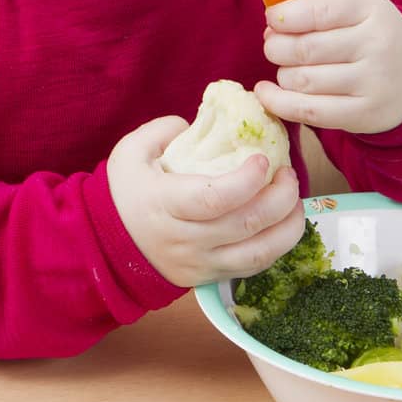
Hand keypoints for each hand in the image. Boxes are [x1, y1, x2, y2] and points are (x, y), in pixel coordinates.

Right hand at [106, 116, 305, 287]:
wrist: (106, 245)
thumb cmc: (124, 192)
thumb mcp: (131, 151)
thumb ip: (164, 130)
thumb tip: (201, 124)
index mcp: (165, 204)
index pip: (213, 198)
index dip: (246, 180)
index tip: (263, 159)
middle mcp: (185, 239)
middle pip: (245, 224)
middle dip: (280, 198)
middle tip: (288, 174)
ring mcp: (200, 263)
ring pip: (258, 254)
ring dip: (288, 227)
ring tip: (294, 201)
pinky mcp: (210, 277)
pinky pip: (253, 268)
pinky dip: (277, 247)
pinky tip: (283, 224)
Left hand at [254, 0, 401, 135]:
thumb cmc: (373, 39)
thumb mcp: (359, 9)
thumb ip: (320, 5)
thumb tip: (276, 20)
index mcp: (372, 9)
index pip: (320, 10)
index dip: (286, 16)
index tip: (272, 20)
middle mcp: (376, 45)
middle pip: (305, 48)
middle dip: (276, 47)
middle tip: (273, 46)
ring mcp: (372, 82)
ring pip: (303, 80)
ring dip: (283, 74)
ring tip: (286, 69)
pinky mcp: (364, 114)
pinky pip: (308, 111)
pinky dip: (278, 102)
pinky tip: (265, 92)